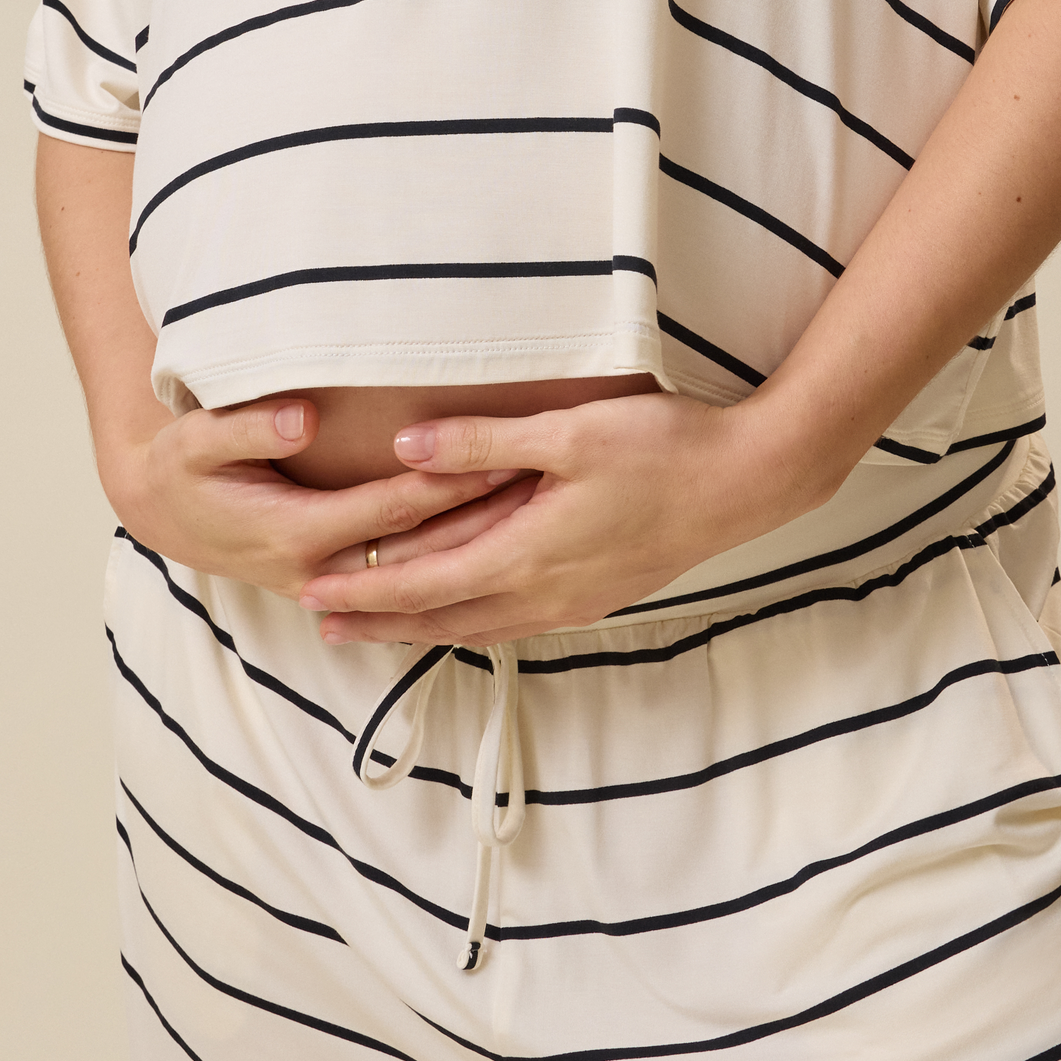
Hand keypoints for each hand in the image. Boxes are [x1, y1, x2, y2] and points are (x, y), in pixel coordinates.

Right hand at [97, 397, 525, 598]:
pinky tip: (499, 535)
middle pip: (421, 546)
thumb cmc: (184, 468)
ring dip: (479, 540)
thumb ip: (248, 427)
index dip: (446, 483)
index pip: (391, 509)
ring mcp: (331, 581)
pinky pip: (407, 576)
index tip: (499, 454)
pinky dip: (454, 558)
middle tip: (545, 484)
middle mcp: (320, 567)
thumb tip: (302, 418)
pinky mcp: (339, 579)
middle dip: (483, 517)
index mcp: (296, 532)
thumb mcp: (197, 440)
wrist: (162, 514)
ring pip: (421, 568)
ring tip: (540, 505)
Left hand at [298, 388, 826, 643]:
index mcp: (529, 554)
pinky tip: (469, 615)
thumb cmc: (663, 447)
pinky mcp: (600, 593)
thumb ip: (482, 441)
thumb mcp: (568, 431)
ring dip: (423, 627)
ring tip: (378, 629)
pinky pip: (516, 622)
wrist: (748, 482)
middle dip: (378, 622)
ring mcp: (575, 599)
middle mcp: (545, 592)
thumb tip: (406, 447)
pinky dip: (472, 622)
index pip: (424, 584)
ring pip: (480, 626)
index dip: (364, 589)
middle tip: (320, 627)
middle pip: (442, 618)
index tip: (311, 592)